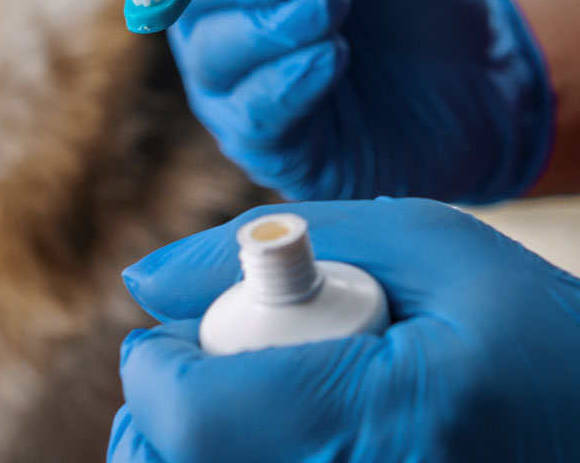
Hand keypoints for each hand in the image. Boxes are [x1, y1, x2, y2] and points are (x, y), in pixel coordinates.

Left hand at [110, 198, 579, 462]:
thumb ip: (270, 243)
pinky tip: (270, 443)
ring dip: (190, 452)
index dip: (155, 370)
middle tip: (205, 374)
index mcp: (394, 419)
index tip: (169, 335)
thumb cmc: (538, 329)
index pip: (197, 421)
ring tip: (245, 405)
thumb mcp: (425, 244)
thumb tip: (146, 279)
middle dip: (162, 418)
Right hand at [143, 0, 552, 202]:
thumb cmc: (419, 1)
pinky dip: (288, 79)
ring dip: (274, 22)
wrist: (480, 85)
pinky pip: (250, 112)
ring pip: (212, 50)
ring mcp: (231, 80)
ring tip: (334, 7)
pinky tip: (331, 57)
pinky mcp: (264, 141)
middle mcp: (212, 13)